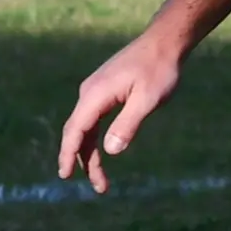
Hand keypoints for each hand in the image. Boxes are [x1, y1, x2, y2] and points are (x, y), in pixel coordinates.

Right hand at [56, 30, 187, 193]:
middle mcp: (89, 93)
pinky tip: (102, 153)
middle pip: (78, 133)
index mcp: (95, 95)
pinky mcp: (104, 92)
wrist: (164, 43)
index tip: (65, 176)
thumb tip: (109, 151)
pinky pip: (93, 120)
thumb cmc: (159, 70)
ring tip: (101, 180)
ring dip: (91, 153)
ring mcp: (95, 92)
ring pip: (86, 128)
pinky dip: (95, 139)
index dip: (68, 154)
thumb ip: (128, 124)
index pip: (75, 130)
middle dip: (83, 161)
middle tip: (99, 187)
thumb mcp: (148, 99)